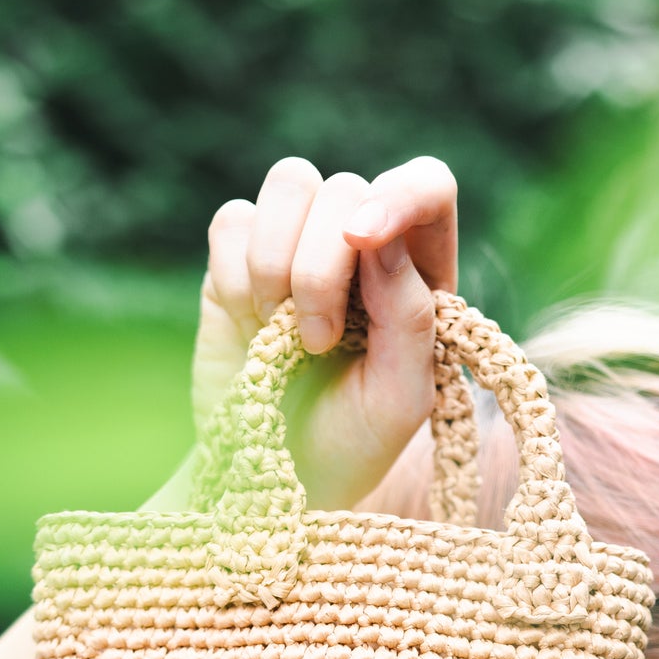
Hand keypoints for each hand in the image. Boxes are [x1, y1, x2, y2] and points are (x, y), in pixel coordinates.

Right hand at [191, 153, 458, 507]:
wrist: (275, 475)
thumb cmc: (352, 441)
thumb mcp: (400, 398)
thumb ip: (409, 317)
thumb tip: (378, 236)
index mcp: (419, 270)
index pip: (426, 186)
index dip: (398, 195)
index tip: (364, 237)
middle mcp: (361, 244)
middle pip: (345, 189)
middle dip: (320, 268)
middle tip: (317, 341)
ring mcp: (297, 243)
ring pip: (290, 183)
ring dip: (276, 261)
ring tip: (280, 329)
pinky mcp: (238, 257)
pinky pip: (233, 220)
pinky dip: (236, 274)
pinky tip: (249, 324)